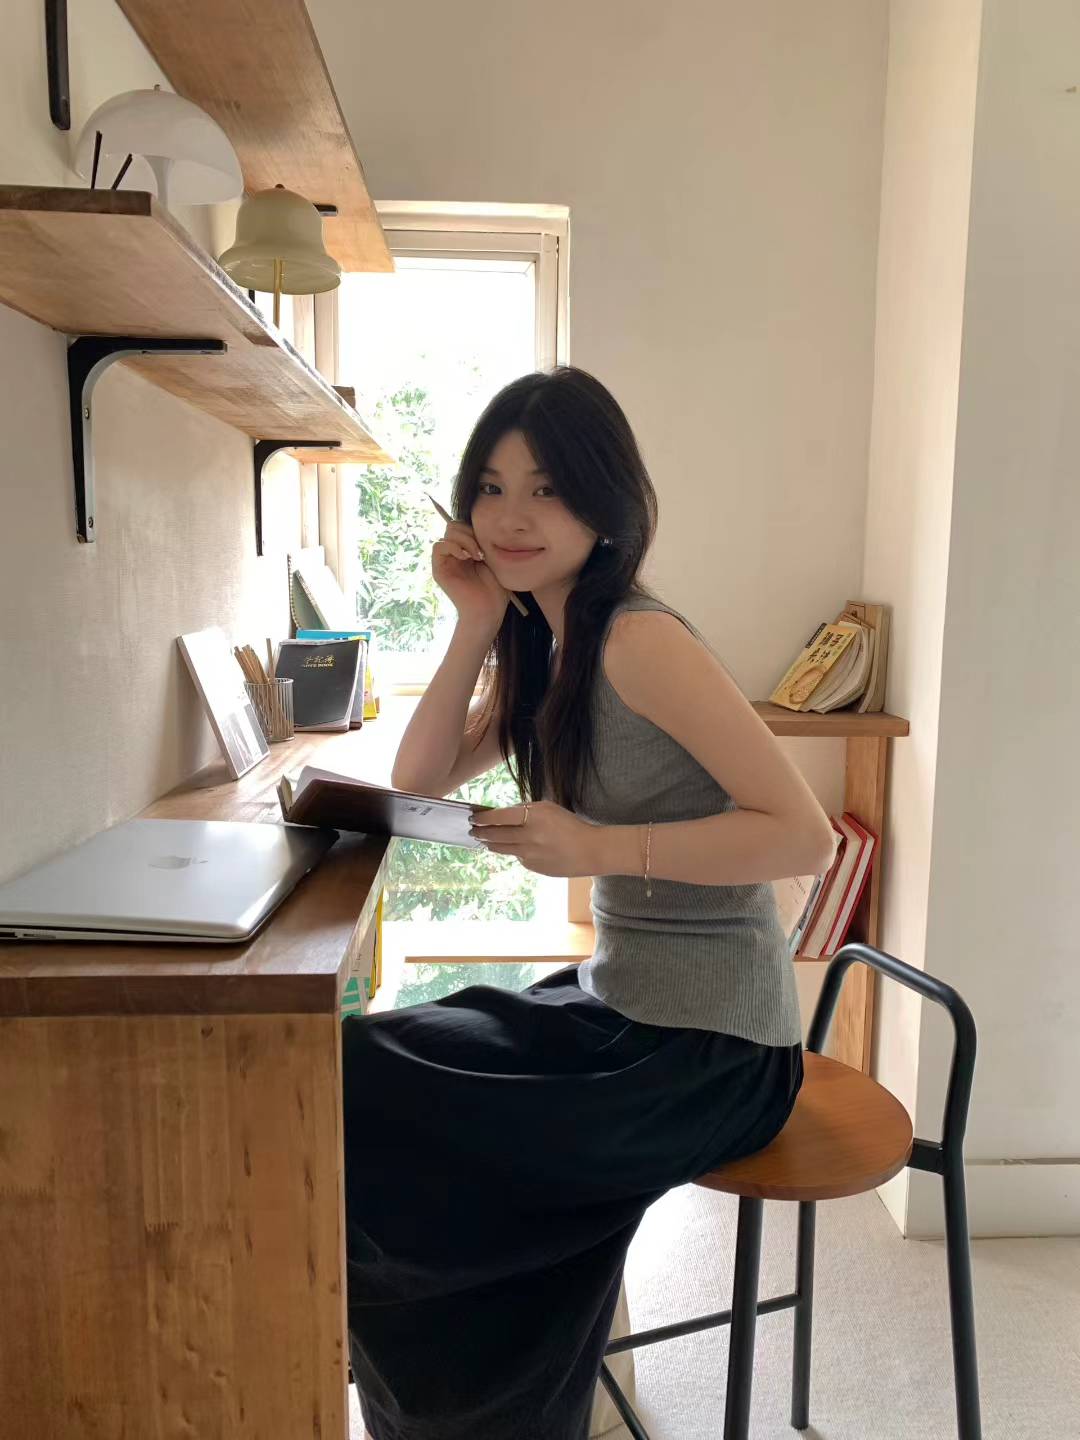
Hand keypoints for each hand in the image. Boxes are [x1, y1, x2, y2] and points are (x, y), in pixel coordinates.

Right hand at [432, 520, 511, 632]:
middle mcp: (455, 553)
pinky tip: (465, 557)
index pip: (465, 525)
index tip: (490, 541)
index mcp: (468, 549)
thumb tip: (482, 523)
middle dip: (470, 532)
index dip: (475, 527)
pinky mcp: (439, 569)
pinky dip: (453, 547)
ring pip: (448, 533)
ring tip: (477, 556)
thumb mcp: (494, 559)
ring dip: (465, 540)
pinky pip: (438, 546)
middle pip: (455, 525)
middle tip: (482, 551)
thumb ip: (485, 541)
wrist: (488, 610)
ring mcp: (446, 561)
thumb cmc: (496, 589)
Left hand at [468, 800, 602, 877]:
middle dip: (481, 832)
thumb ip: (525, 810)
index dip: (483, 818)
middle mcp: (528, 837)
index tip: (473, 817)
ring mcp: (529, 855)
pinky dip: (513, 852)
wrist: (590, 851)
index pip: (499, 817)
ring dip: (490, 843)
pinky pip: (517, 857)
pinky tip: (514, 848)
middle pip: (496, 835)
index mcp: (533, 817)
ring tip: (483, 840)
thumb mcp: (548, 808)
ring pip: (502, 849)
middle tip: (473, 830)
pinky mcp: (532, 867)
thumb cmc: (570, 825)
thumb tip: (503, 815)